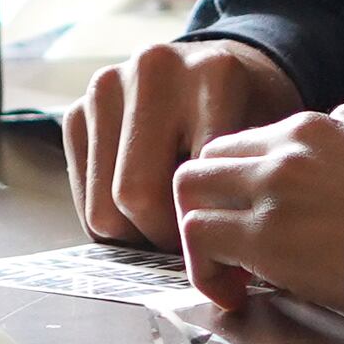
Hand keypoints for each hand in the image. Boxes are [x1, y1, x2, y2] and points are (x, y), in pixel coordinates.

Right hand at [65, 37, 301, 250]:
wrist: (219, 67)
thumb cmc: (250, 117)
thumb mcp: (266, 146)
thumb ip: (245, 191)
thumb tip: (222, 276)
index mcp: (213, 74)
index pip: (193, 185)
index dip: (203, 234)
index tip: (218, 250)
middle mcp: (153, 70)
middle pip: (135, 196)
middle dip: (161, 239)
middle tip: (189, 247)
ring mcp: (108, 87)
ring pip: (102, 205)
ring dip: (134, 234)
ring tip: (167, 226)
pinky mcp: (77, 109)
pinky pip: (82, 197)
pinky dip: (112, 219)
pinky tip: (142, 208)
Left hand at [169, 103, 343, 322]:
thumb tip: (335, 163)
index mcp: (321, 125)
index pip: (252, 143)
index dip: (246, 185)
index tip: (262, 221)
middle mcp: (289, 143)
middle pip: (211, 156)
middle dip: (213, 201)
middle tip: (233, 246)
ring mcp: (273, 184)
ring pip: (190, 187)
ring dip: (199, 230)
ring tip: (228, 271)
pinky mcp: (265, 234)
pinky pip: (199, 237)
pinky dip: (204, 267)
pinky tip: (233, 293)